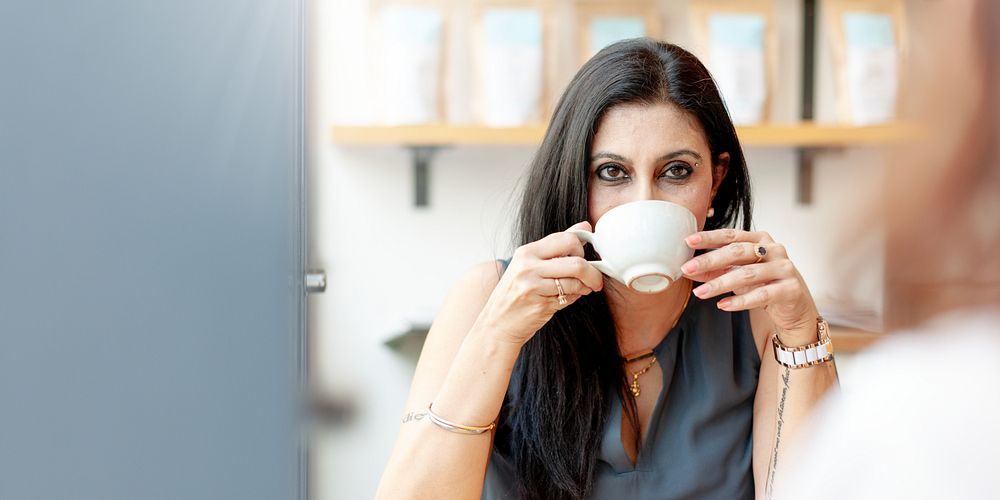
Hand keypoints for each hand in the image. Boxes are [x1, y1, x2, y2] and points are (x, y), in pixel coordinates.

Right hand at [472, 221, 604, 346]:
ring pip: (576, 282)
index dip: (582, 249)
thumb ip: (557, 245)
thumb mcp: (530, 263)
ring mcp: (533, 287)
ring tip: (580, 290)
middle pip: (577, 262)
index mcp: (527, 252)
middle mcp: (528, 267)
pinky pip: (569, 298)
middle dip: (592, 272)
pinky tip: (564, 298)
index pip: (567, 239)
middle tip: (593, 279)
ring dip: (585, 288)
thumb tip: (585, 226)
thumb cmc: (515, 292)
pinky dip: (574, 298)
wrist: (497, 323)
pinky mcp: (540, 305)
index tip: (585, 258)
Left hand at [681, 229, 818, 337]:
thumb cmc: (764, 285)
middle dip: (710, 260)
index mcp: (760, 240)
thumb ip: (717, 271)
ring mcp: (784, 268)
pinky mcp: (790, 289)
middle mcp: (774, 250)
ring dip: (720, 284)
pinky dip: (739, 301)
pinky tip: (722, 305)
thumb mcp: (738, 275)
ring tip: (699, 292)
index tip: (688, 241)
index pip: (731, 235)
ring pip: (747, 274)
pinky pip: (761, 295)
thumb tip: (689, 270)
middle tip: (688, 268)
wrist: (795, 308)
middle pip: (738, 252)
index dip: (709, 237)